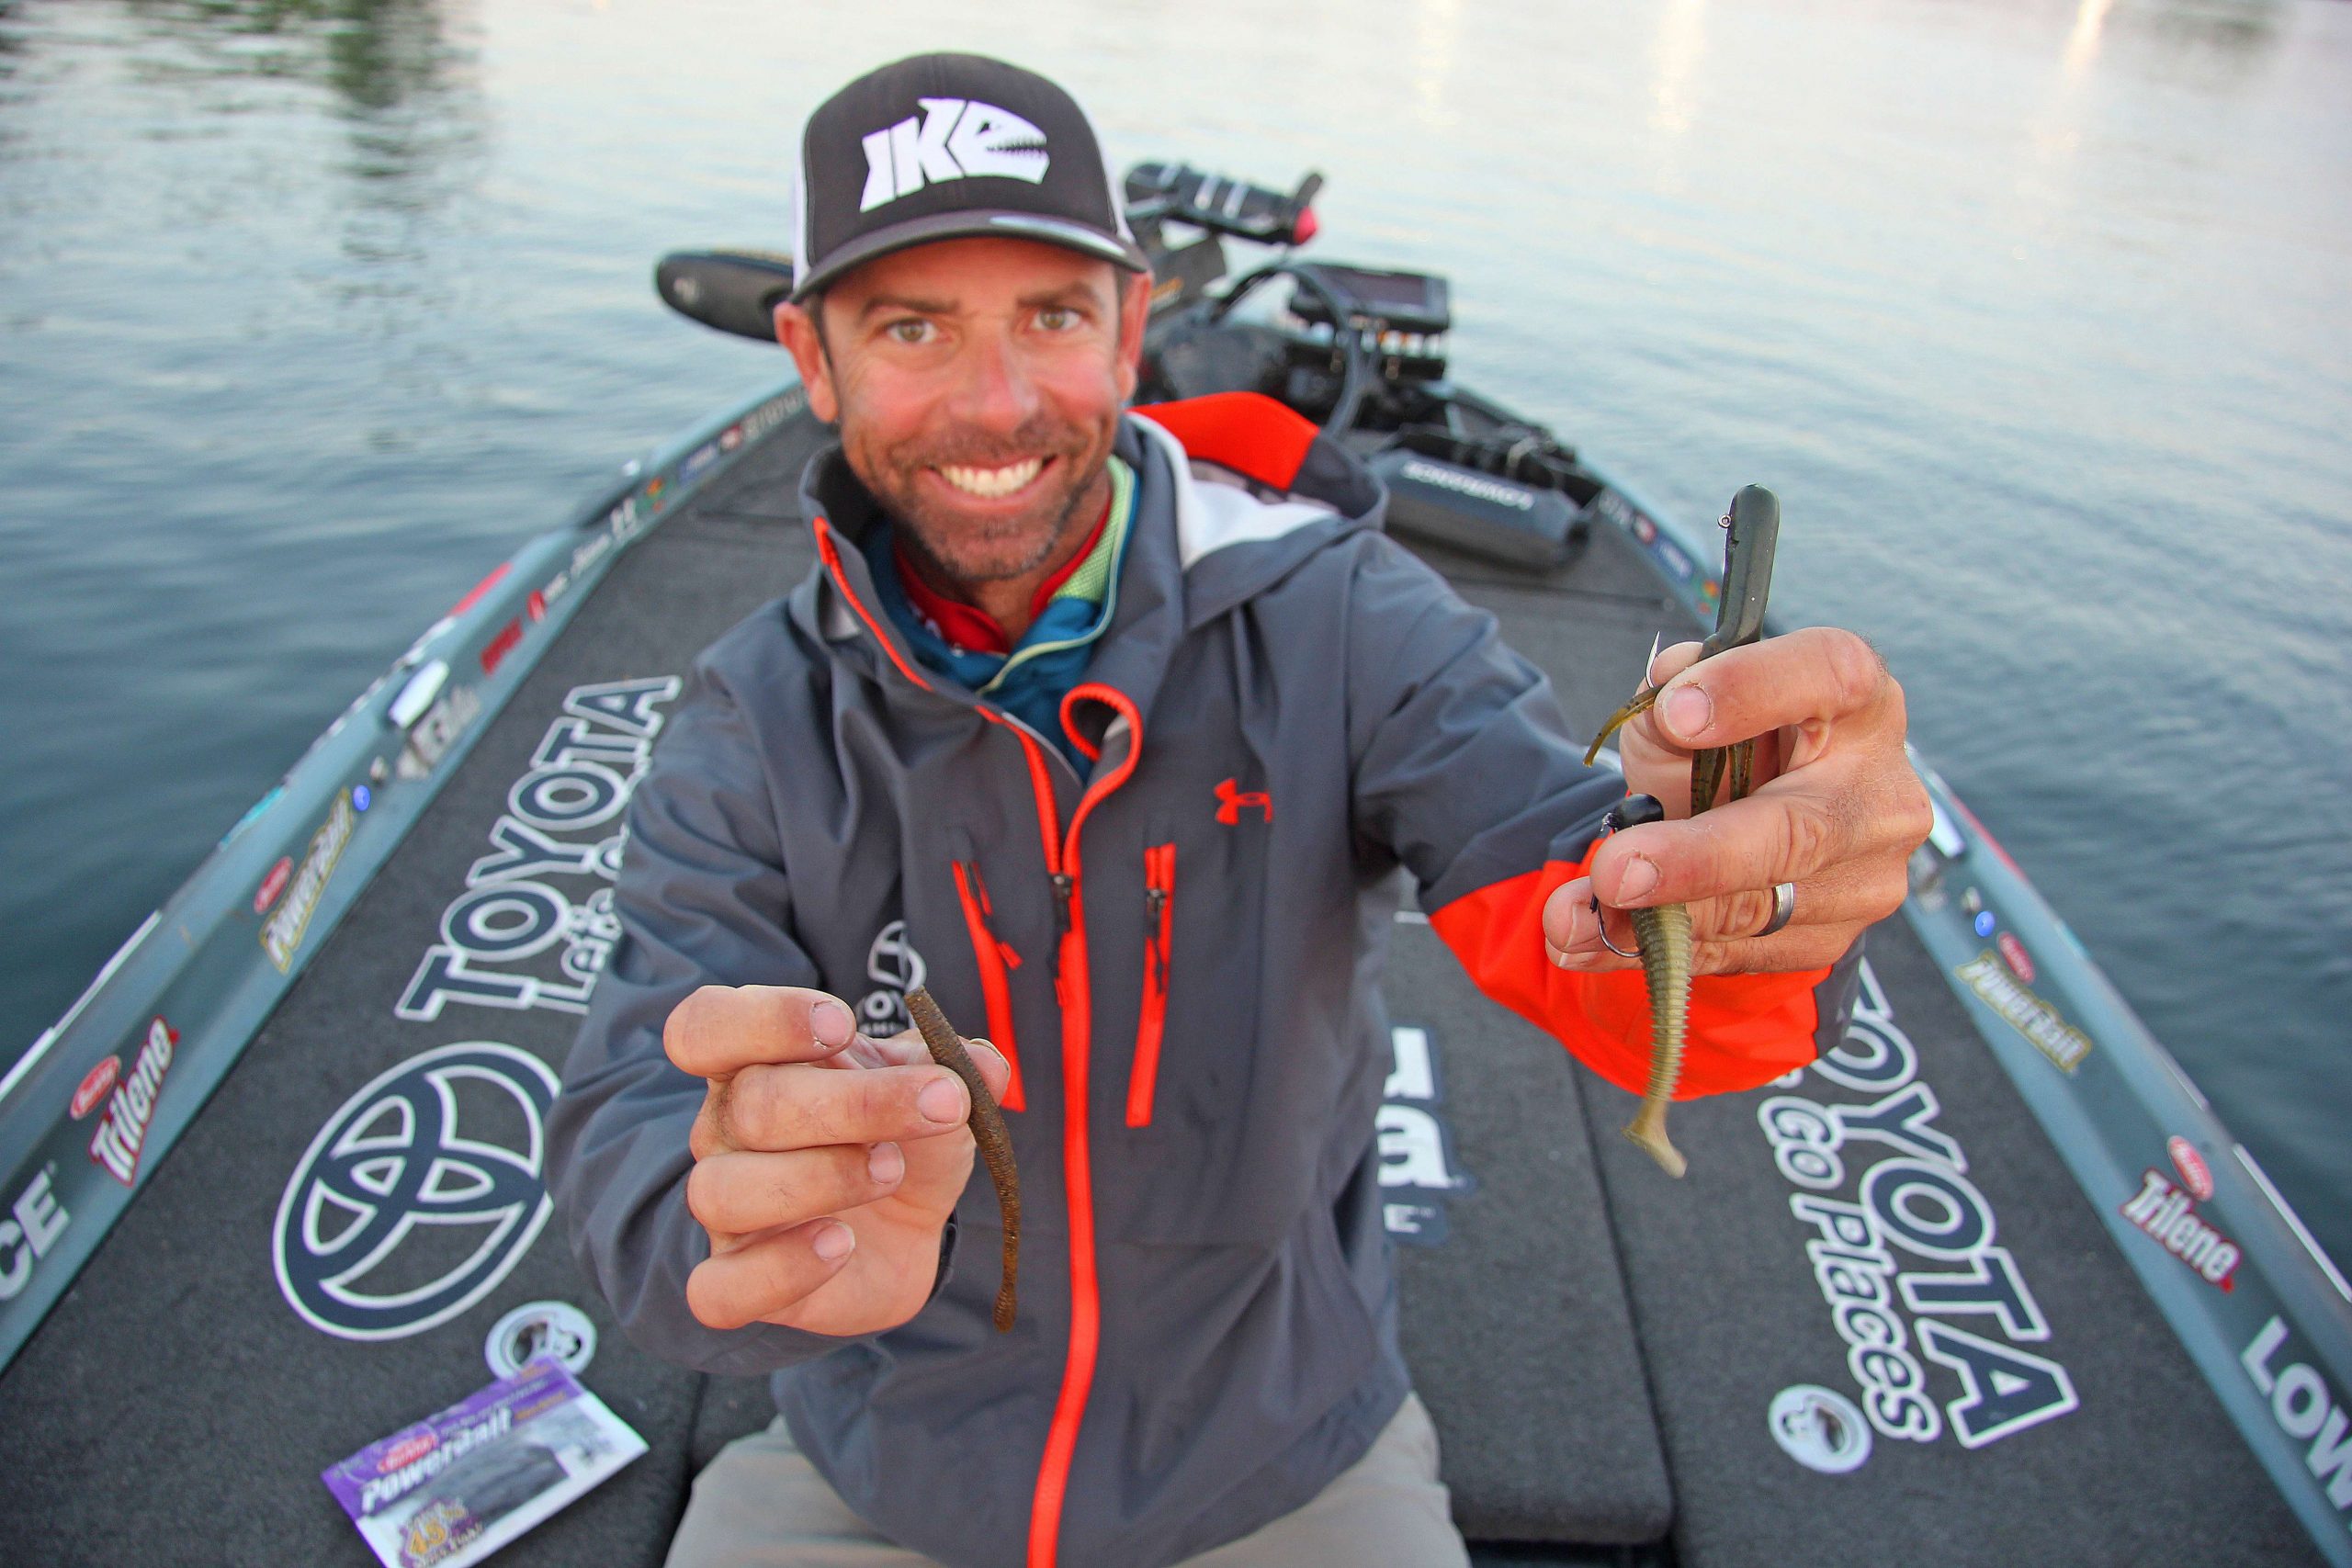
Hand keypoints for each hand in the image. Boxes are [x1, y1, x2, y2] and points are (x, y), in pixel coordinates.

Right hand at [664, 985, 1010, 1336]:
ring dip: (822, 1177)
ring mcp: (725, 1210)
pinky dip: (781, 1268)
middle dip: (853, 1101)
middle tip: (940, 1105)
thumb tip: (986, 1064)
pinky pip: (720, 1288)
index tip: (842, 1024)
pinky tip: (842, 1245)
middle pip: (751, 1104)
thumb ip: (953, 1066)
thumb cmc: (897, 1137)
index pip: (706, 1026)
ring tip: (891, 1171)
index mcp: (755, 1063)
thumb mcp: (931, 1088)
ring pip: (725, 1191)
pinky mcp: (736, 1282)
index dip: (764, 1018)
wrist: (901, 1232)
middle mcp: (725, 1131)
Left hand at [1541, 628, 1930, 976]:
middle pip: (1800, 833)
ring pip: (1755, 910)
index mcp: (1857, 702)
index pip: (1830, 676)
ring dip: (1652, 923)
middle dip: (1697, 858)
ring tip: (1570, 919)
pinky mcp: (1828, 938)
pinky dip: (1649, 952)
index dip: (1754, 690)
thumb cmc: (1727, 743)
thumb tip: (1662, 700)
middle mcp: (1877, 793)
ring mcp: (1863, 877)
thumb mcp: (1690, 702)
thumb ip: (1672, 690)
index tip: (1676, 713)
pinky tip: (1586, 945)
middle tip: (1615, 871)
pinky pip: (1732, 955)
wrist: (1746, 818)